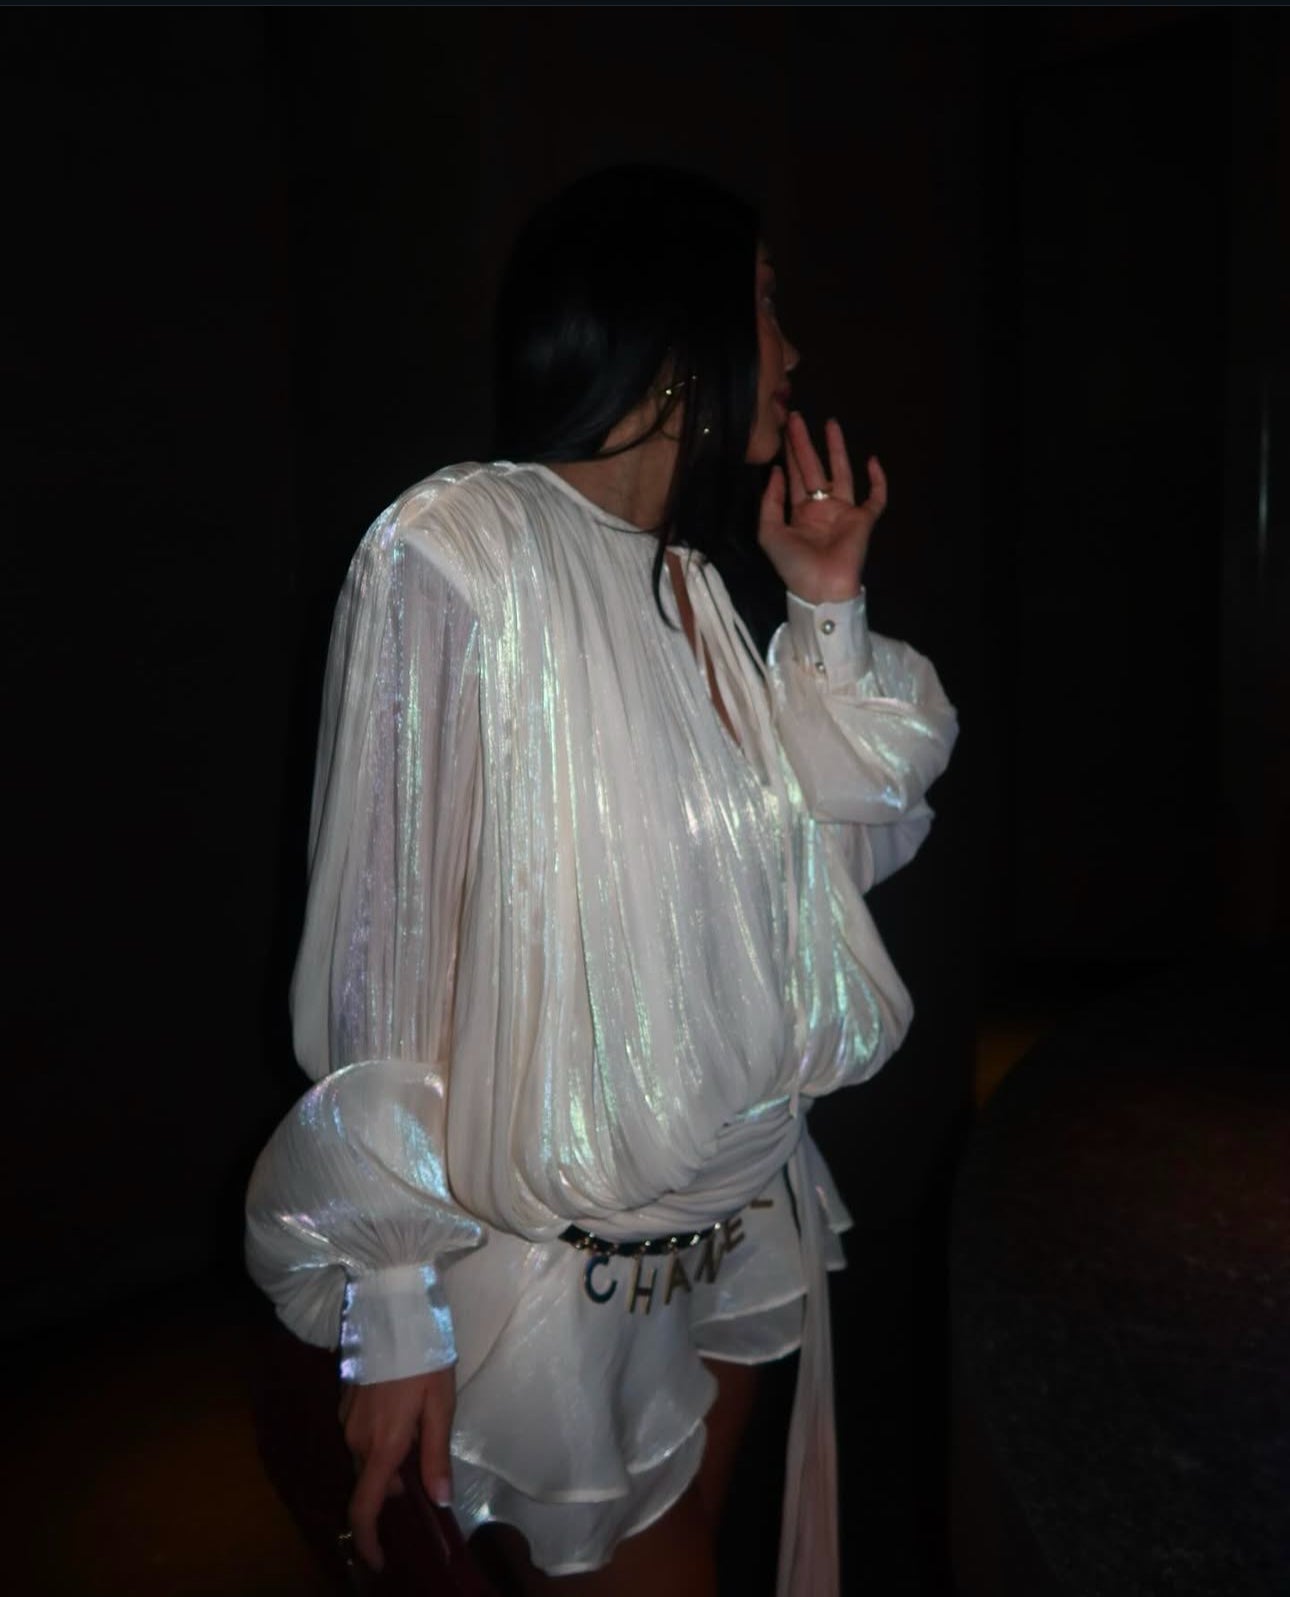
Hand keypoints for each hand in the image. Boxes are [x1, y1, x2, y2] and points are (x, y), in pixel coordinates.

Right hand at [339, 1366, 455, 1570]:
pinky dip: (379, 1440)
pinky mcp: (344, 1400)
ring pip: (365, 1457)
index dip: (370, 1541)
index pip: (364, 1508)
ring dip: (388, 1460)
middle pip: (369, 1481)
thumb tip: (440, 1501)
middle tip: (424, 1467)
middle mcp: (356, 1438)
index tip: (381, 1560)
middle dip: (392, 1487)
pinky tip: (401, 1412)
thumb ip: (436, 1455)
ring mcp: (346, 1418)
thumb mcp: (441, 1403)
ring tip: (419, 1430)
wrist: (391, 1307)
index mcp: (382, 1445)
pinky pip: (360, 1435)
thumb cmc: (423, 1353)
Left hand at [758, 413, 886, 604]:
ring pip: (842, 473)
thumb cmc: (793, 564)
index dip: (789, 455)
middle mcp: (822, 507)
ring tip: (830, 423)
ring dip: (836, 449)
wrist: (820, 587)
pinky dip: (878, 480)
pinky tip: (872, 460)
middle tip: (796, 417)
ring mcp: (844, 512)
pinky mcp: (864, 519)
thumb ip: (770, 501)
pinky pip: (876, 497)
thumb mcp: (769, 532)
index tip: (782, 431)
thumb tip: (776, 471)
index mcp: (799, 513)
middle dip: (804, 443)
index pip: (795, 476)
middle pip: (814, 468)